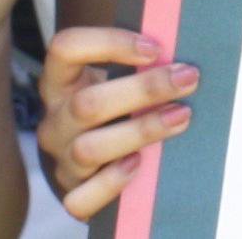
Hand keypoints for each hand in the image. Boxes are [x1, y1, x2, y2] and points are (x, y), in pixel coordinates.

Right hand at [37, 27, 196, 218]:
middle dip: (143, 90)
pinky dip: (111, 183)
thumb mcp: (113, 80)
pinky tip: (139, 165)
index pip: (65, 49)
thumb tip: (181, 54)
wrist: (90, 158)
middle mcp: (55, 120)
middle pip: (87, 104)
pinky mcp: (72, 192)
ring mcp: (61, 159)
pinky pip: (81, 198)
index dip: (108, 43)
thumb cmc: (111, 108)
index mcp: (60, 82)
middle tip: (186, 79)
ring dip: (140, 131)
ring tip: (181, 117)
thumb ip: (136, 66)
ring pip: (90, 149)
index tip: (154, 48)